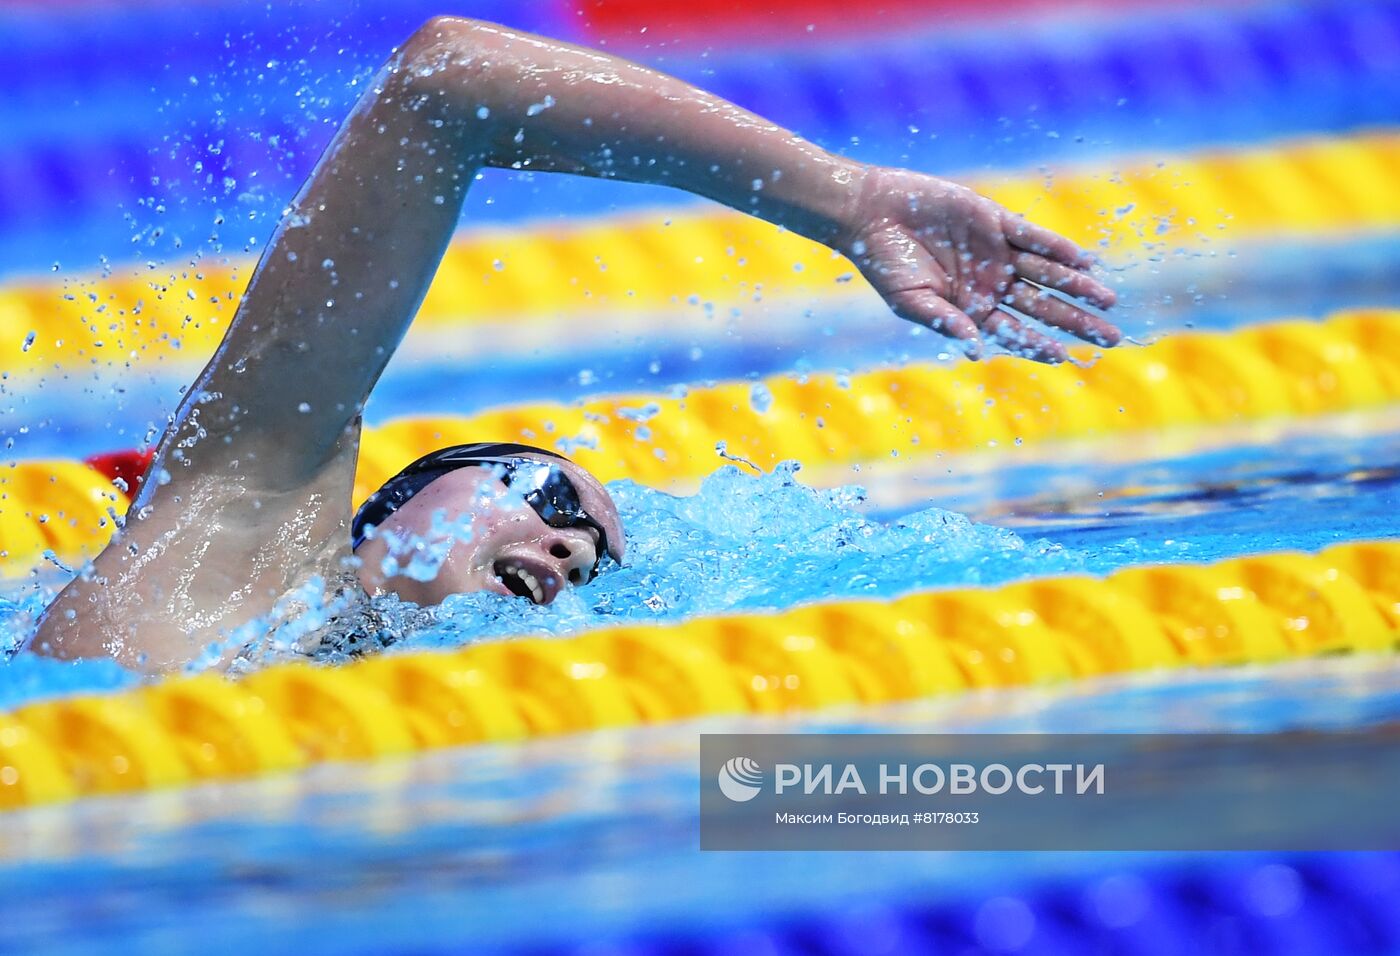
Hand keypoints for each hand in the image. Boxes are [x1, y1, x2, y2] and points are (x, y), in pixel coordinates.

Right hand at [835, 165, 1119, 362]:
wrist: (873, 214)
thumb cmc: (885, 265)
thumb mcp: (911, 302)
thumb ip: (946, 324)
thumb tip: (978, 352)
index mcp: (972, 309)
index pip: (1015, 332)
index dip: (1040, 345)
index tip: (1066, 357)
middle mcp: (991, 283)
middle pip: (1043, 307)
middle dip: (1076, 322)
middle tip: (1111, 337)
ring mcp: (997, 253)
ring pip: (1046, 273)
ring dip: (1077, 286)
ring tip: (1107, 300)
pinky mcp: (995, 221)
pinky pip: (1032, 236)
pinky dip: (1056, 248)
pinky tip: (1082, 260)